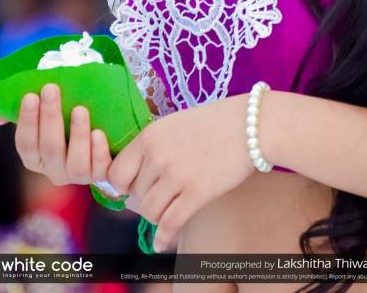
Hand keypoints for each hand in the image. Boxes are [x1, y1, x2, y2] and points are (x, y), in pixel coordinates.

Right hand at [0, 82, 112, 186]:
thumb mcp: (44, 108)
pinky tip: (99, 133)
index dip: (27, 121)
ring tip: (79, 110)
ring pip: (74, 164)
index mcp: (36, 157)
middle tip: (51, 89)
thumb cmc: (68, 112)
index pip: (25, 143)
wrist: (108, 123)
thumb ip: (17, 111)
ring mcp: (78, 174)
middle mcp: (54, 170)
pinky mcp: (102, 173)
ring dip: (77, 135)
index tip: (31, 95)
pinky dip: (98, 152)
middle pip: (49, 149)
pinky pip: (100, 169)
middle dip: (49, 118)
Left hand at [106, 93, 255, 251]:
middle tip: (161, 195)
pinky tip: (161, 243)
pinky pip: (170, 223)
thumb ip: (152, 146)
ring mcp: (177, 175)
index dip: (123, 185)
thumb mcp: (173, 124)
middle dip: (146, 198)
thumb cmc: (213, 123)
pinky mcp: (197, 193)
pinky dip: (163, 237)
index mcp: (149, 136)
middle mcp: (158, 156)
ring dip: (157, 215)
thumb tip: (134, 174)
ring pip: (150, 212)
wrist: (250, 124)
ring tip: (169, 209)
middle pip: (135, 195)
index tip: (134, 187)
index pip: (116, 174)